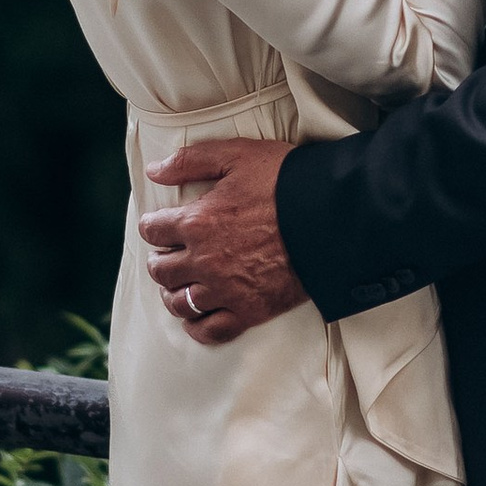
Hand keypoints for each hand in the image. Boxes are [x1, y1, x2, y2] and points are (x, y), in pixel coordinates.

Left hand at [137, 139, 303, 342]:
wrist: (332, 216)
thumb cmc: (285, 181)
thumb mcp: (236, 155)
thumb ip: (189, 161)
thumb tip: (154, 170)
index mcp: (197, 221)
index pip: (153, 230)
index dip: (154, 226)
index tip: (160, 225)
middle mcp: (204, 260)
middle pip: (160, 270)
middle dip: (160, 260)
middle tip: (169, 255)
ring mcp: (226, 289)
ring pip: (180, 303)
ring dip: (173, 293)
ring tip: (181, 286)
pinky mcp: (250, 311)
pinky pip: (211, 330)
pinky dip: (198, 327)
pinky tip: (197, 318)